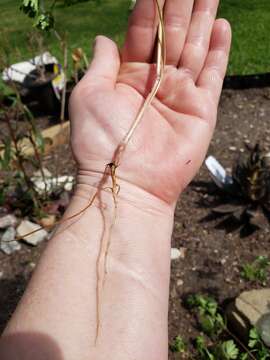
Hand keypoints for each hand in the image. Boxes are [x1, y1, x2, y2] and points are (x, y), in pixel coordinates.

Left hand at [69, 0, 230, 204]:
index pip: (143, 32)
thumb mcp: (89, 95)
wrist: (127, 184)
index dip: (150, 6)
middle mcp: (156, 83)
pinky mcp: (201, 110)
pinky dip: (219, 50)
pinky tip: (221, 25)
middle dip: (180, 5)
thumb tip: (105, 38)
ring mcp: (180, 95)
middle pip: (172, 35)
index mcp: (128, 77)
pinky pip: (214, 75)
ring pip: (195, 48)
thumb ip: (101, 63)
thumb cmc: (101, 142)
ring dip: (201, 18)